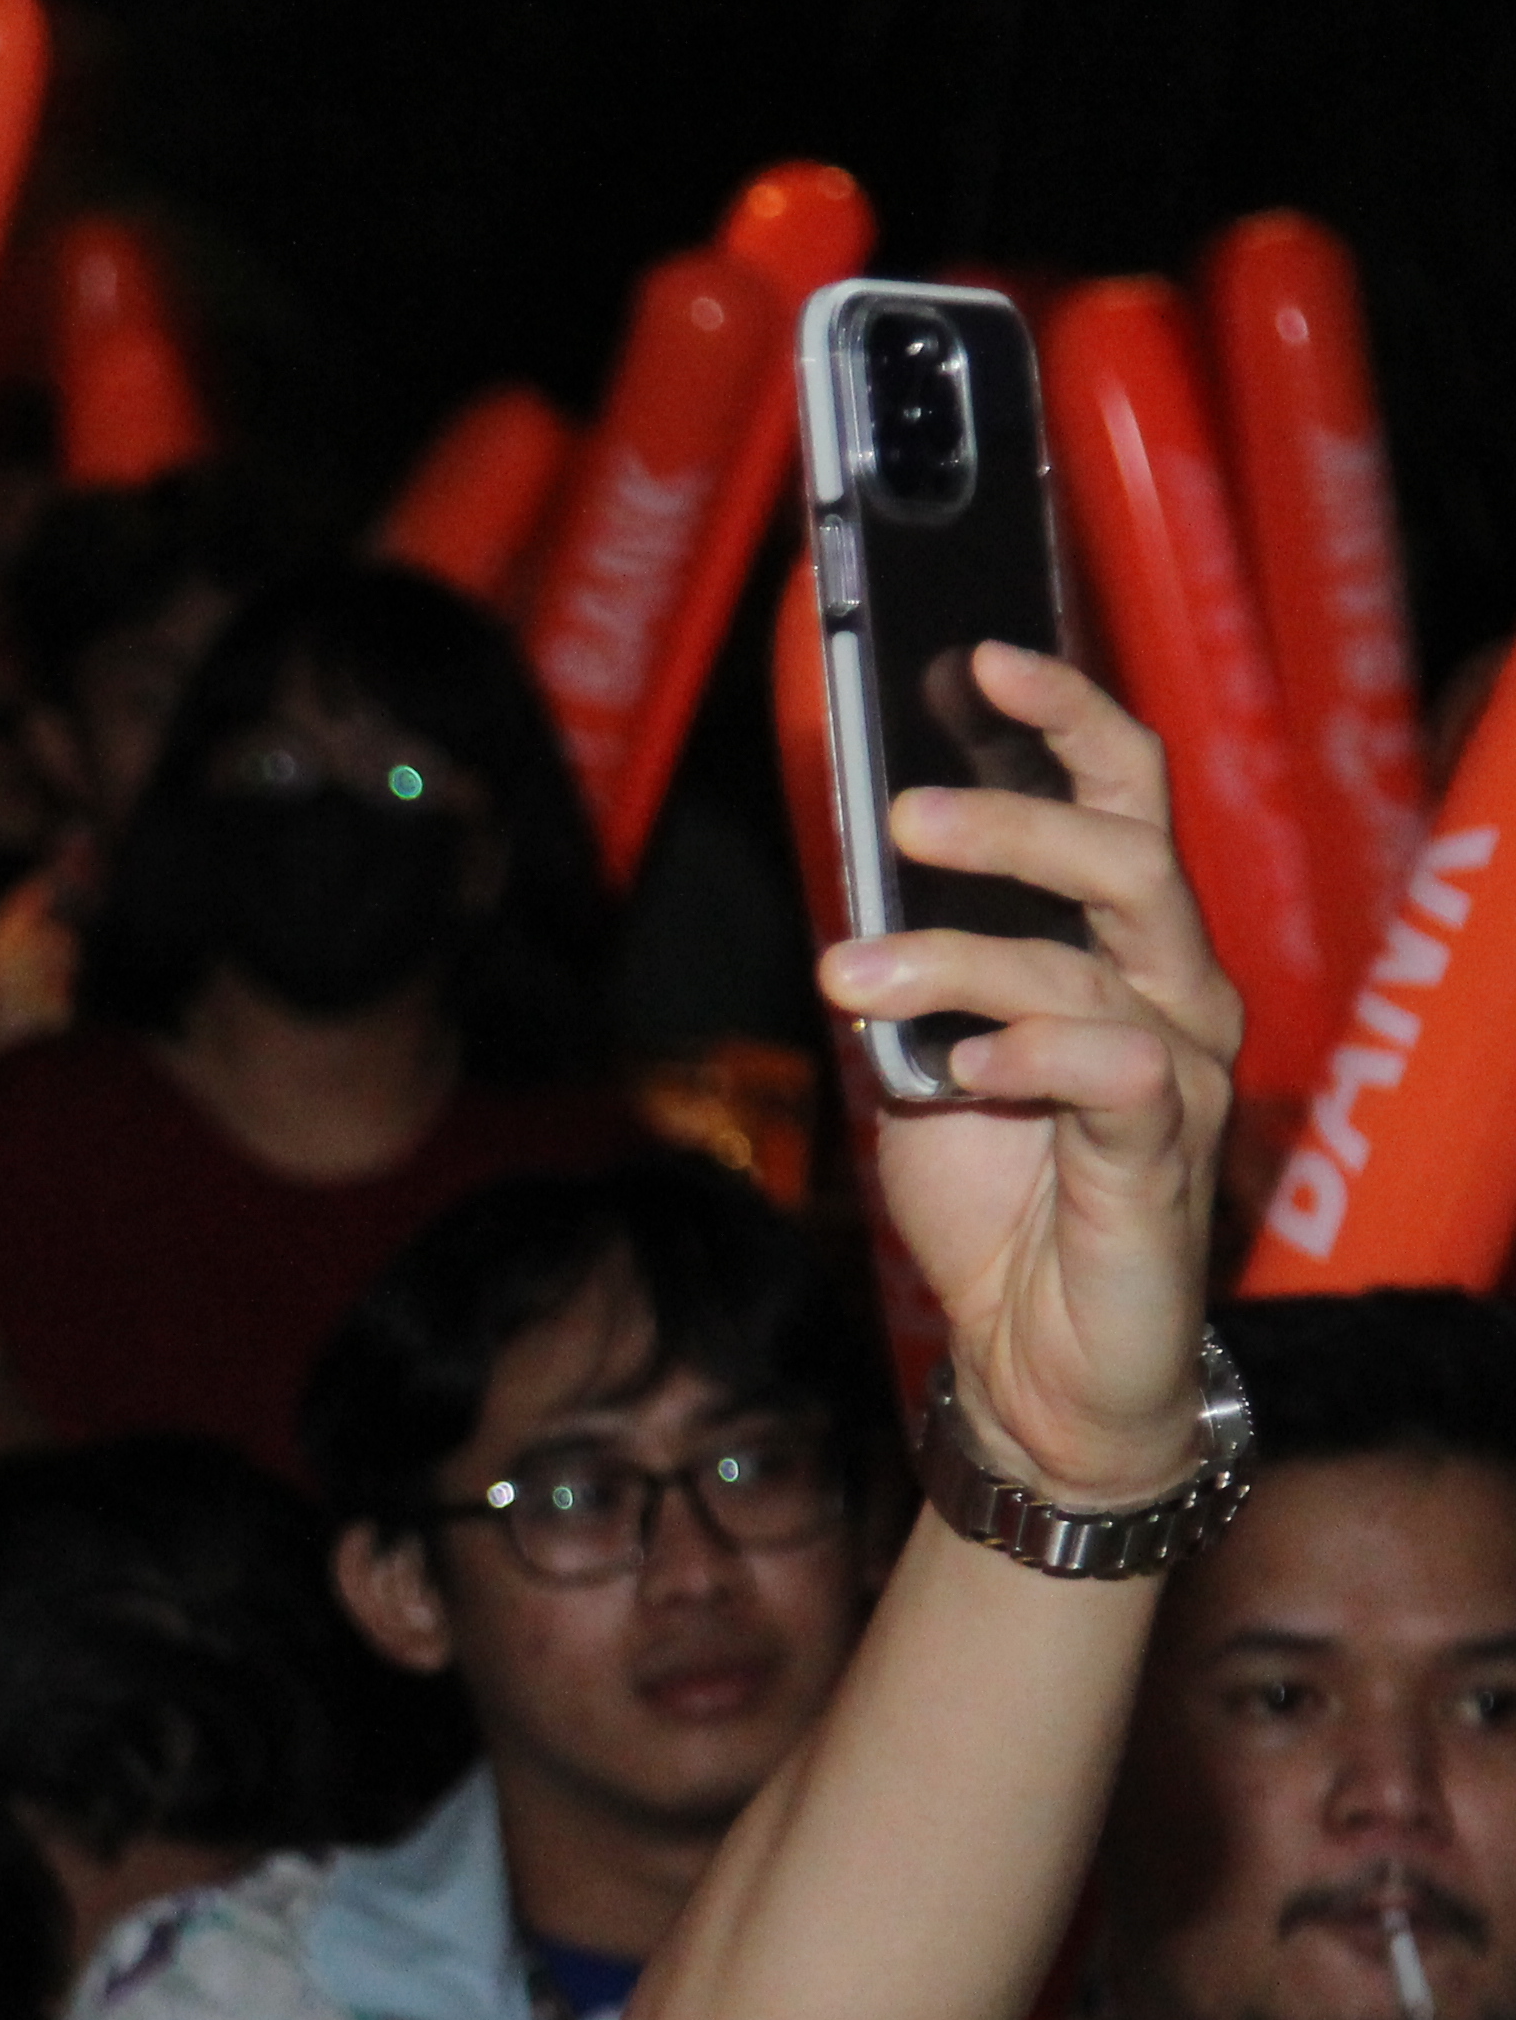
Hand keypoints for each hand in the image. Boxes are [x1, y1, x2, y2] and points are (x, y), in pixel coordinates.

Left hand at [826, 645, 1239, 1503]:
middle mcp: (1171, 993)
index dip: (1066, 718)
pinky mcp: (1158, 1164)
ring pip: (1092, 965)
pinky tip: (962, 1071)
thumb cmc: (993, 1193)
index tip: (979, 660)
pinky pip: (1118, 1077)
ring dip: (957, 960)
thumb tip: (846, 873)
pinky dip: (1034, 1057)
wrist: (1028, 1359)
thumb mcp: (918, 1054)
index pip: (1123, 797)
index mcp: (1121, 947)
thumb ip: (903, 967)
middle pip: (1126, 858)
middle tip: (897, 820)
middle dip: (1010, 825)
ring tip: (850, 977)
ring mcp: (1175, 1076)